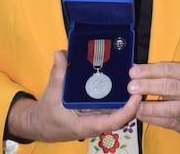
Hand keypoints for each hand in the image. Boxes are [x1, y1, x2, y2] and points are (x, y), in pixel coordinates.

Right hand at [7, 51, 139, 142]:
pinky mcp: (97, 114)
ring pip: (118, 110)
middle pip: (121, 114)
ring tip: (137, 78)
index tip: (137, 96)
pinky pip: (111, 106)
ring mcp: (98, 119)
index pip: (114, 121)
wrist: (39, 125)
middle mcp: (96, 124)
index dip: (128, 110)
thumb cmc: (45, 115)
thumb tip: (60, 54)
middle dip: (133, 100)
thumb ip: (58, 74)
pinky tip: (125, 81)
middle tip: (141, 80)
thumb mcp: (51, 94)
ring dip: (128, 97)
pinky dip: (119, 95)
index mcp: (86, 125)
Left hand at [130, 61, 179, 133]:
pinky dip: (150, 118)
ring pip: (168, 108)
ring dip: (149, 106)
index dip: (150, 70)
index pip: (169, 69)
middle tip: (132, 87)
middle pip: (169, 87)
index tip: (133, 72)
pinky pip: (165, 122)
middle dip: (148, 86)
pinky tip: (140, 114)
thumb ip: (160, 72)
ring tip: (135, 104)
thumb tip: (135, 68)